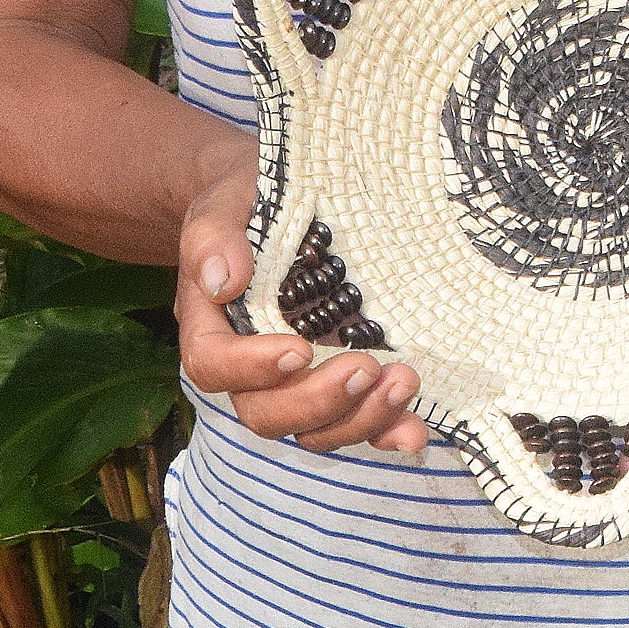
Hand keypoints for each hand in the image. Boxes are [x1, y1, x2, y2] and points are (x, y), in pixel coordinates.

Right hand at [175, 171, 429, 454]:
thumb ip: (214, 237)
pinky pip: (355, 419)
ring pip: (315, 428)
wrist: (282, 195)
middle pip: (268, 412)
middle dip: (318, 401)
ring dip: (360, 418)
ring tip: (403, 381)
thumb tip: (223, 281)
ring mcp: (298, 378)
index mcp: (213, 325)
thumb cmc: (248, 199)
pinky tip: (415, 431)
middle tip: (365, 368)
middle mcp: (252, 364)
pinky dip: (386, 430)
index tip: (298, 350)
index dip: (251, 370)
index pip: (213, 366)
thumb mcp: (224, 203)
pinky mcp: (339, 375)